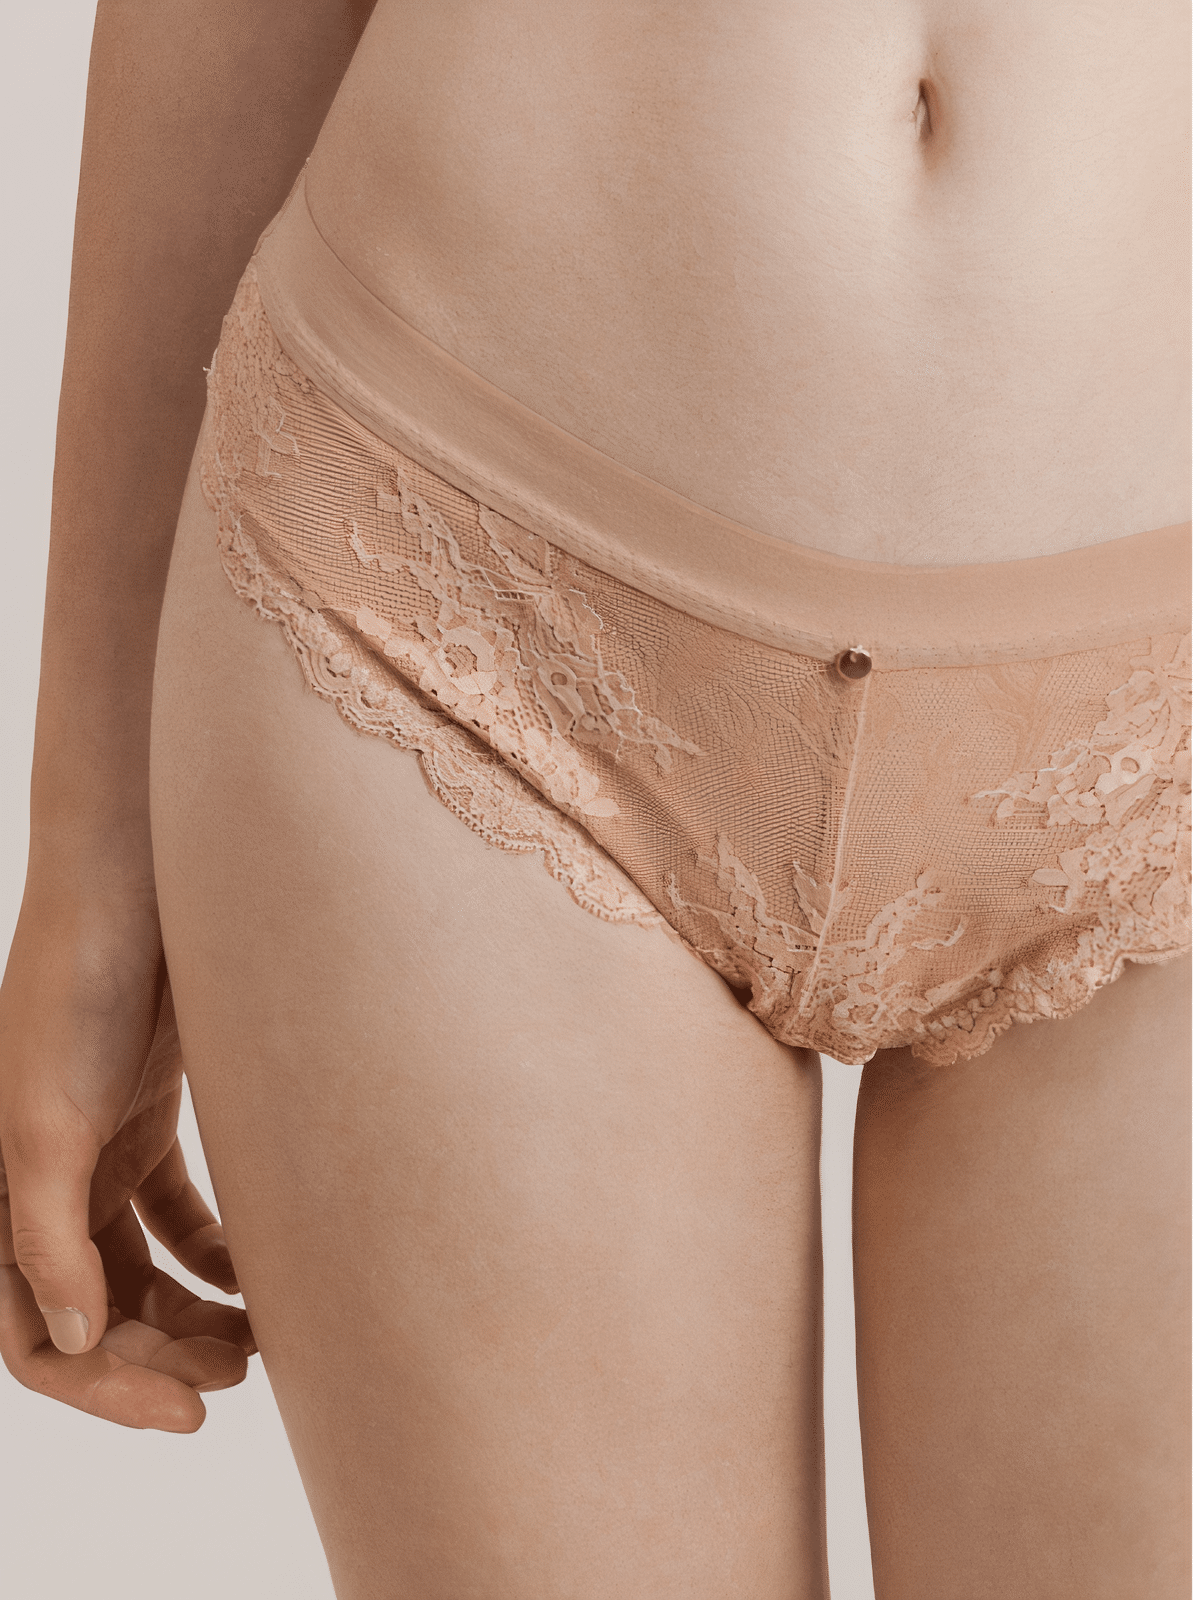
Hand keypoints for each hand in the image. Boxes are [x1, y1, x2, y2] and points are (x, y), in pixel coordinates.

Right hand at [0, 893, 254, 1430]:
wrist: (135, 888)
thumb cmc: (78, 993)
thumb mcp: (50, 1123)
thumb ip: (50, 1238)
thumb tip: (75, 1344)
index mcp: (4, 1198)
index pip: (40, 1337)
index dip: (105, 1387)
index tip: (189, 1412)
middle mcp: (46, 1186)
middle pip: (97, 1313)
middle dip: (158, 1357)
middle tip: (233, 1379)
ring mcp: (100, 1152)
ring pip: (142, 1271)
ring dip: (190, 1315)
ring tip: (256, 1340)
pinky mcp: (149, 1118)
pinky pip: (179, 1215)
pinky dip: (215, 1253)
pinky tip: (259, 1276)